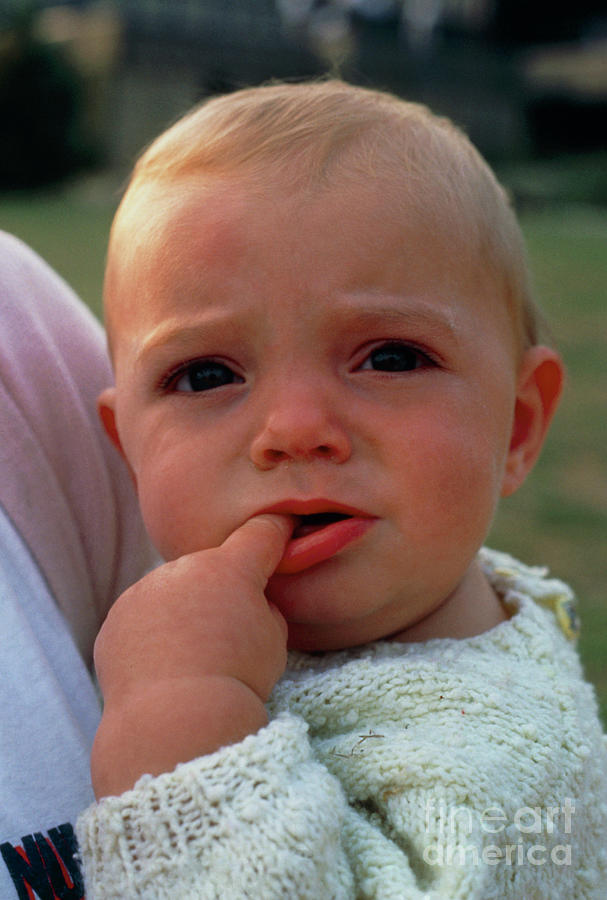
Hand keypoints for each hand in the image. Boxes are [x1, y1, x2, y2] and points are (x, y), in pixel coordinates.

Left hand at [91, 514, 292, 797]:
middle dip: (219, 588)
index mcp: (228, 568)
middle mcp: (182, 568)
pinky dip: (152, 634)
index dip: (275, 531)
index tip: (282, 530)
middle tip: (227, 631)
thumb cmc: (236, 680)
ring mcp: (143, 591)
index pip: (259, 533)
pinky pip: (141, 617)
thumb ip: (264, 608)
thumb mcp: (274, 640)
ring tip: (192, 656)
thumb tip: (249, 603)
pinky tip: (163, 667)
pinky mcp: (116, 619)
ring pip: (172, 591)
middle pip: (208, 567)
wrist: (175, 718)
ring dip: (182, 610)